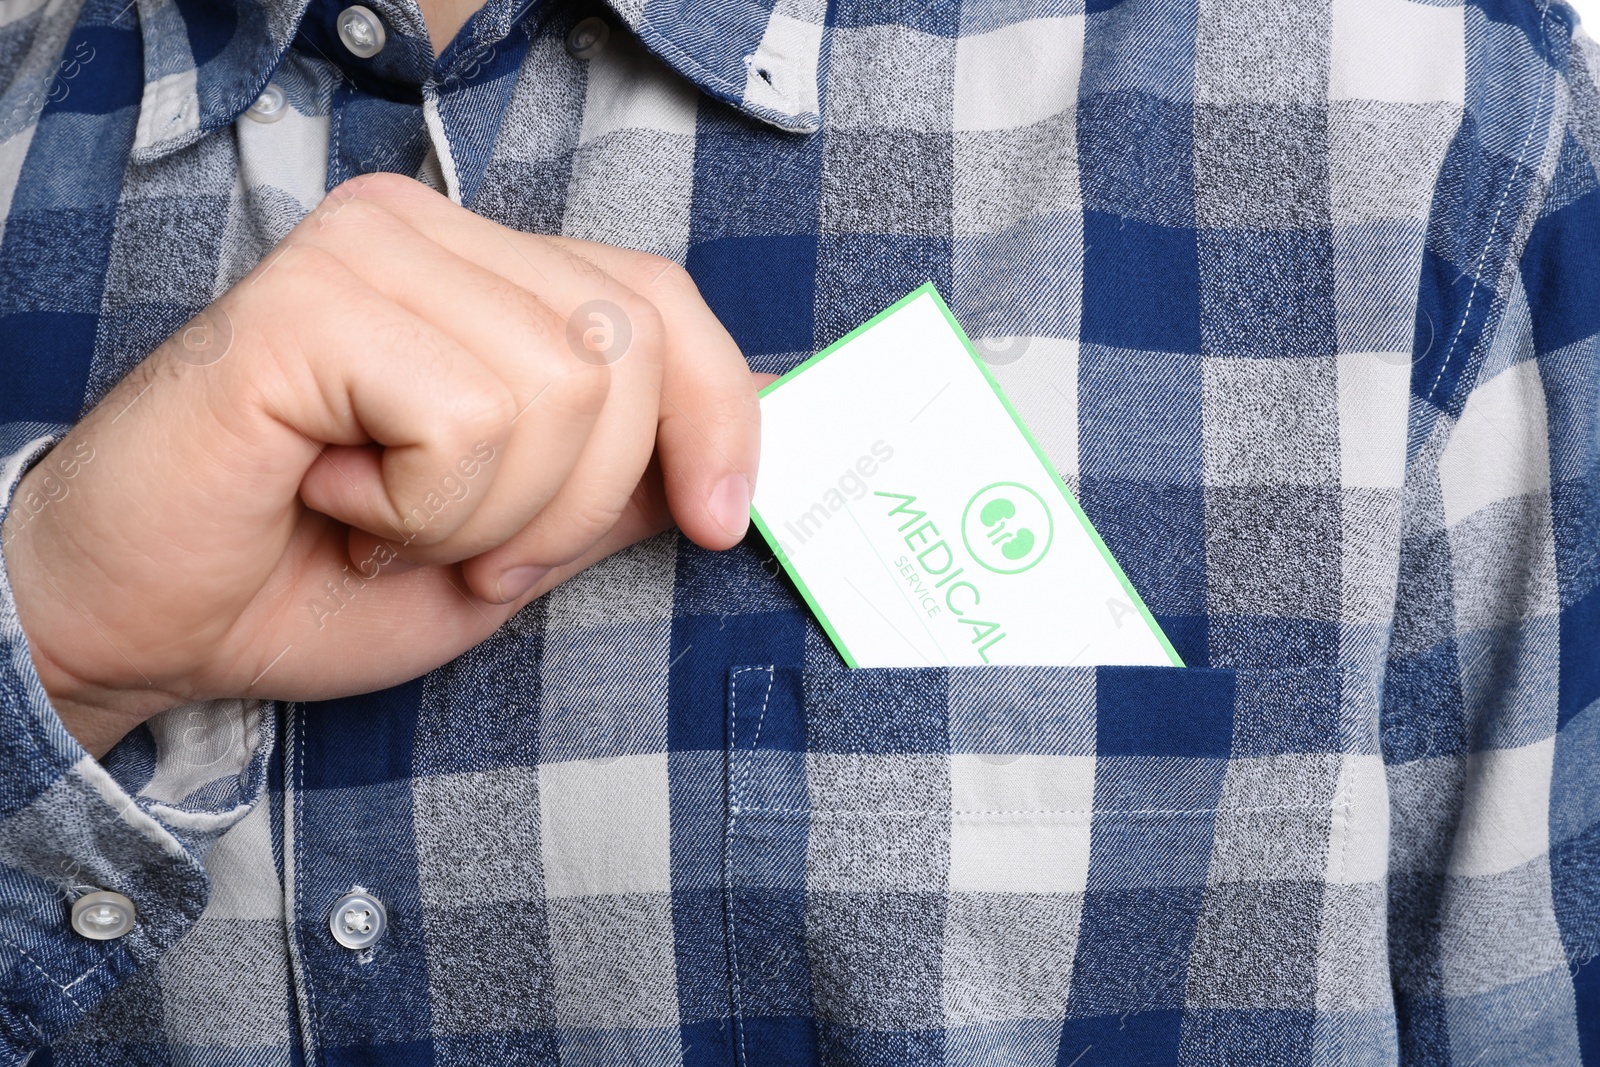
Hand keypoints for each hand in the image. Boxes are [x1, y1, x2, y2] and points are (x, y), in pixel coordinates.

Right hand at [0, 174, 760, 757]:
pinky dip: (424, 507)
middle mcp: (428, 231)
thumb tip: (759, 416)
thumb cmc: (315, 579)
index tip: (717, 521)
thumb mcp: (516, 543)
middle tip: (469, 547)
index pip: (659, 299)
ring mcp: (368, 251)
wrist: (146, 623)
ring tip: (387, 520)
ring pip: (561, 388)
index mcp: (482, 272)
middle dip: (576, 501)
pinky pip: (468, 418)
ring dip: (490, 514)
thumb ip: (621, 476)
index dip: (720, 414)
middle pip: (630, 349)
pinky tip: (335, 496)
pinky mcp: (308, 301)